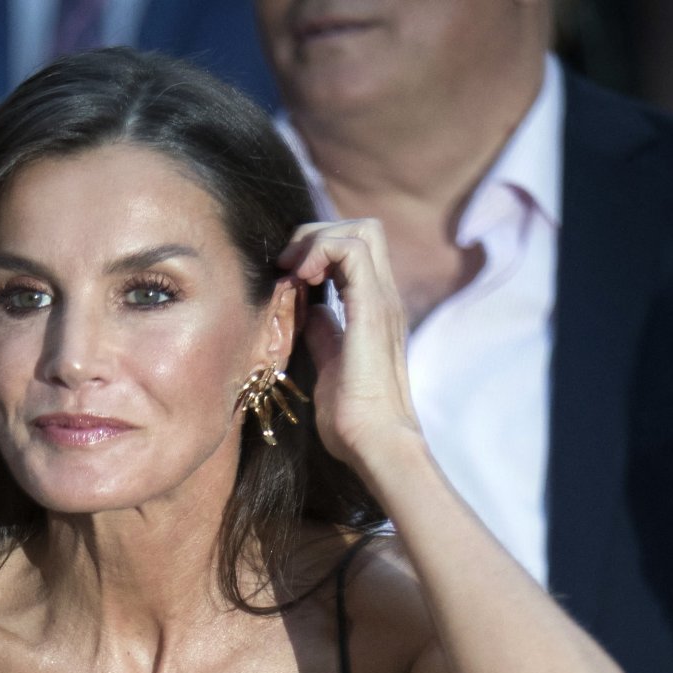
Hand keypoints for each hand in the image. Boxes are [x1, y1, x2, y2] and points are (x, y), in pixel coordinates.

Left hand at [277, 218, 420, 477]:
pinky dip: (321, 251)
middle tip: (288, 266)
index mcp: (374, 310)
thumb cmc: (352, 419)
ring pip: (360, 230)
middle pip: (362, 229)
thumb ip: (324, 334)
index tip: (289, 277)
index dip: (319, 250)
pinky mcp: (372, 308)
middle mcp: (384, 297)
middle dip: (317, 235)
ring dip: (317, 240)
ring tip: (293, 271)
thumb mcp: (329, 365)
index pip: (356, 250)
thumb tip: (309, 312)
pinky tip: (301, 279)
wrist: (375, 442)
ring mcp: (383, 300)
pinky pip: (351, 250)